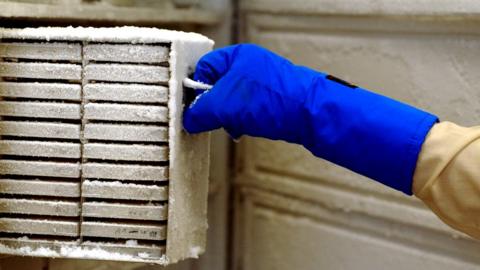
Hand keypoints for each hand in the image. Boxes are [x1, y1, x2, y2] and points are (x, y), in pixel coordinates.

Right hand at [183, 44, 318, 142]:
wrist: (310, 114)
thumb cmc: (270, 100)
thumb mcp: (224, 105)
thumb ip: (200, 111)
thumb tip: (189, 120)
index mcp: (237, 56)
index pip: (203, 68)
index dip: (196, 89)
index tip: (192, 108)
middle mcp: (250, 66)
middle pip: (217, 87)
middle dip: (213, 107)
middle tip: (214, 119)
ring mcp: (263, 83)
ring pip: (232, 101)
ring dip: (229, 117)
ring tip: (235, 126)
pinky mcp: (272, 99)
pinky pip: (248, 110)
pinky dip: (243, 121)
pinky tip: (245, 129)